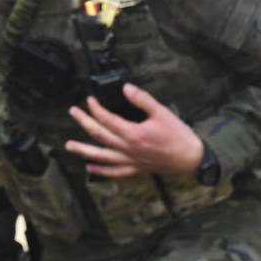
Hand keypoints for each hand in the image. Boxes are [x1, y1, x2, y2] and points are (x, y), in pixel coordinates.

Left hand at [65, 83, 204, 177]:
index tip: (90, 100)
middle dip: (84, 122)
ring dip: (83, 151)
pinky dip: (101, 171)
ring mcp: (131, 160)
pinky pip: (115, 172)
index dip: (96, 108)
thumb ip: (143, 100)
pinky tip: (90, 168)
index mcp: (134, 134)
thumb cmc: (179, 136)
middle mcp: (128, 149)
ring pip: (102, 156)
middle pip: (99, 136)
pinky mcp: (136, 169)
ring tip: (68, 146)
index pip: (107, 120)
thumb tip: (126, 88)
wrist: (191, 158)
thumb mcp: (162, 113)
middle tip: (73, 113)